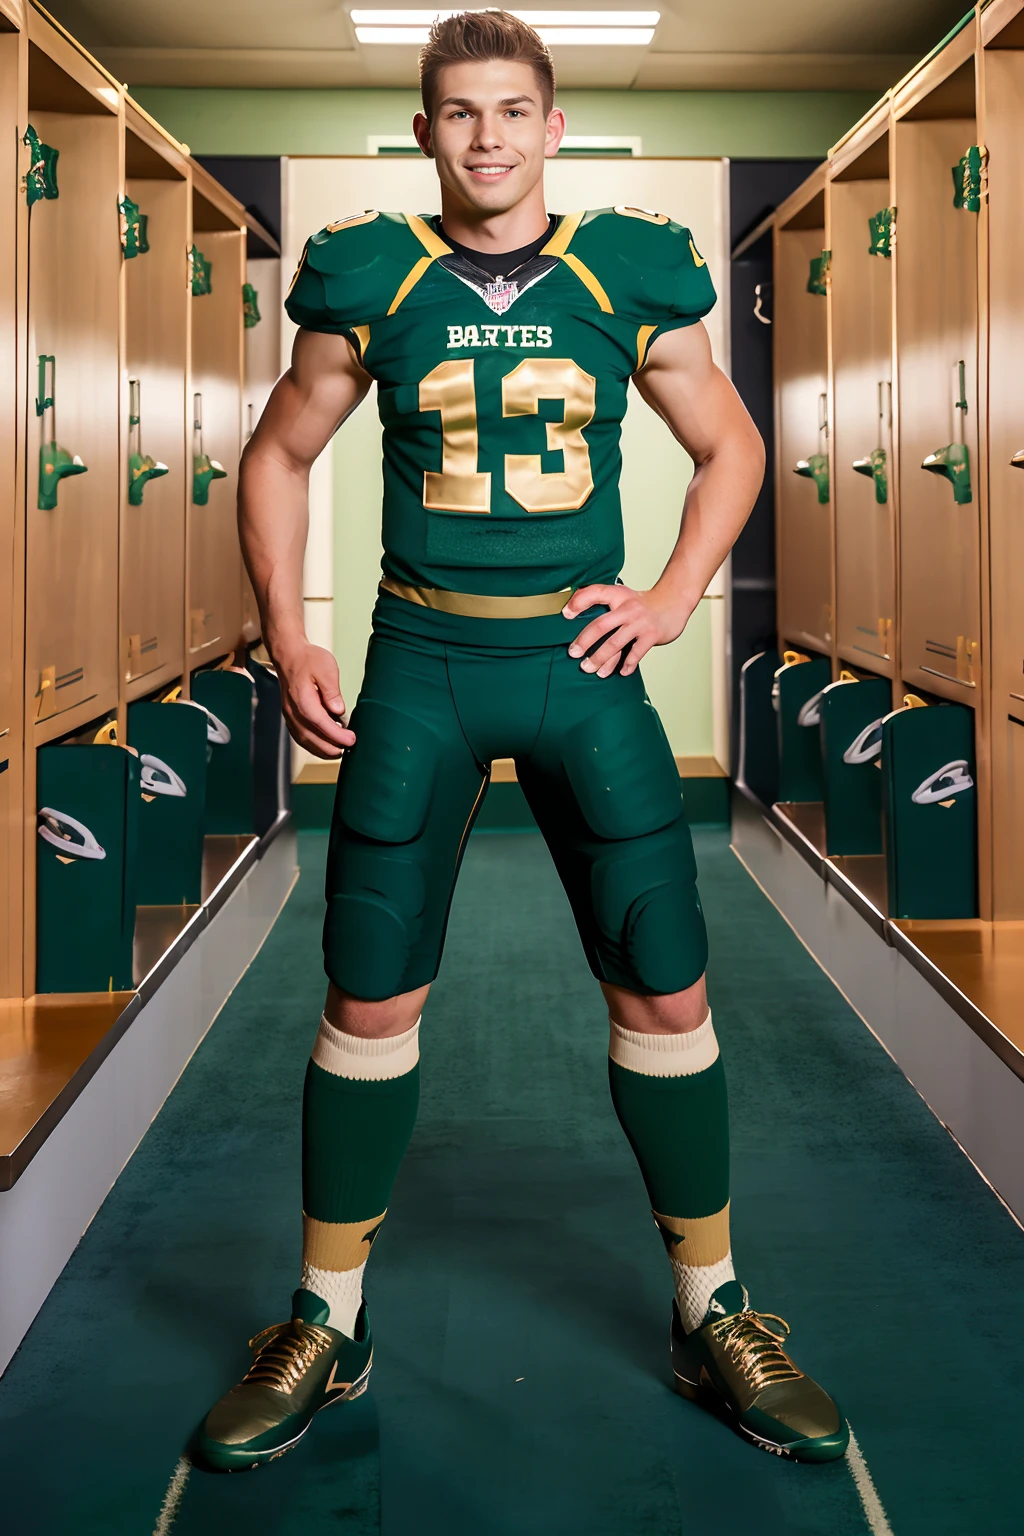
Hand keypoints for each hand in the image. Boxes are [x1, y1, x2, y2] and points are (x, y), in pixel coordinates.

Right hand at [272, 640, 354, 757]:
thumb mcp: (326, 668)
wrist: (289, 654)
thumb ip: (332, 691)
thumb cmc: (308, 659)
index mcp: (302, 700)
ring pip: (304, 740)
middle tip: (348, 748)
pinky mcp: (290, 715)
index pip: (321, 724)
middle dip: (331, 748)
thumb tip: (338, 710)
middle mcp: (293, 711)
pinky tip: (323, 746)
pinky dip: (312, 744)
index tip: (352, 740)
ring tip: (338, 752)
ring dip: (321, 750)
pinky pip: (299, 736)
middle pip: (311, 738)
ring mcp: (289, 715)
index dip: (337, 736)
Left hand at [562, 583, 691, 677]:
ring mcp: (640, 622)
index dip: (578, 602)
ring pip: (615, 644)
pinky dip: (628, 664)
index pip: (595, 593)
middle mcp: (628, 608)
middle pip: (600, 626)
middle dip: (584, 642)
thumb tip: (574, 614)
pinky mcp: (652, 635)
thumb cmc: (642, 603)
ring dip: (600, 659)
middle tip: (573, 654)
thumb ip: (605, 603)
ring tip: (590, 669)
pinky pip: (636, 653)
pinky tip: (621, 672)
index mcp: (618, 595)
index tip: (565, 615)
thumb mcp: (623, 596)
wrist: (673, 602)